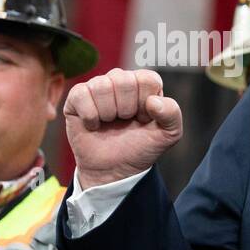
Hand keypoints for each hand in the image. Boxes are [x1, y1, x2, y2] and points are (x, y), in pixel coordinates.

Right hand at [63, 69, 182, 188]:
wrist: (114, 170)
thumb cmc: (140, 148)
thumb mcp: (167, 135)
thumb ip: (172, 114)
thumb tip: (153, 101)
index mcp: (144, 83)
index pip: (147, 79)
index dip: (145, 104)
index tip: (144, 119)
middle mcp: (120, 80)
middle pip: (123, 80)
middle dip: (126, 109)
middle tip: (124, 122)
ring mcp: (97, 87)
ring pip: (101, 86)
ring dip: (108, 113)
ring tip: (109, 124)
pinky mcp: (77, 97)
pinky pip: (82, 94)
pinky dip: (90, 116)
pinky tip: (93, 125)